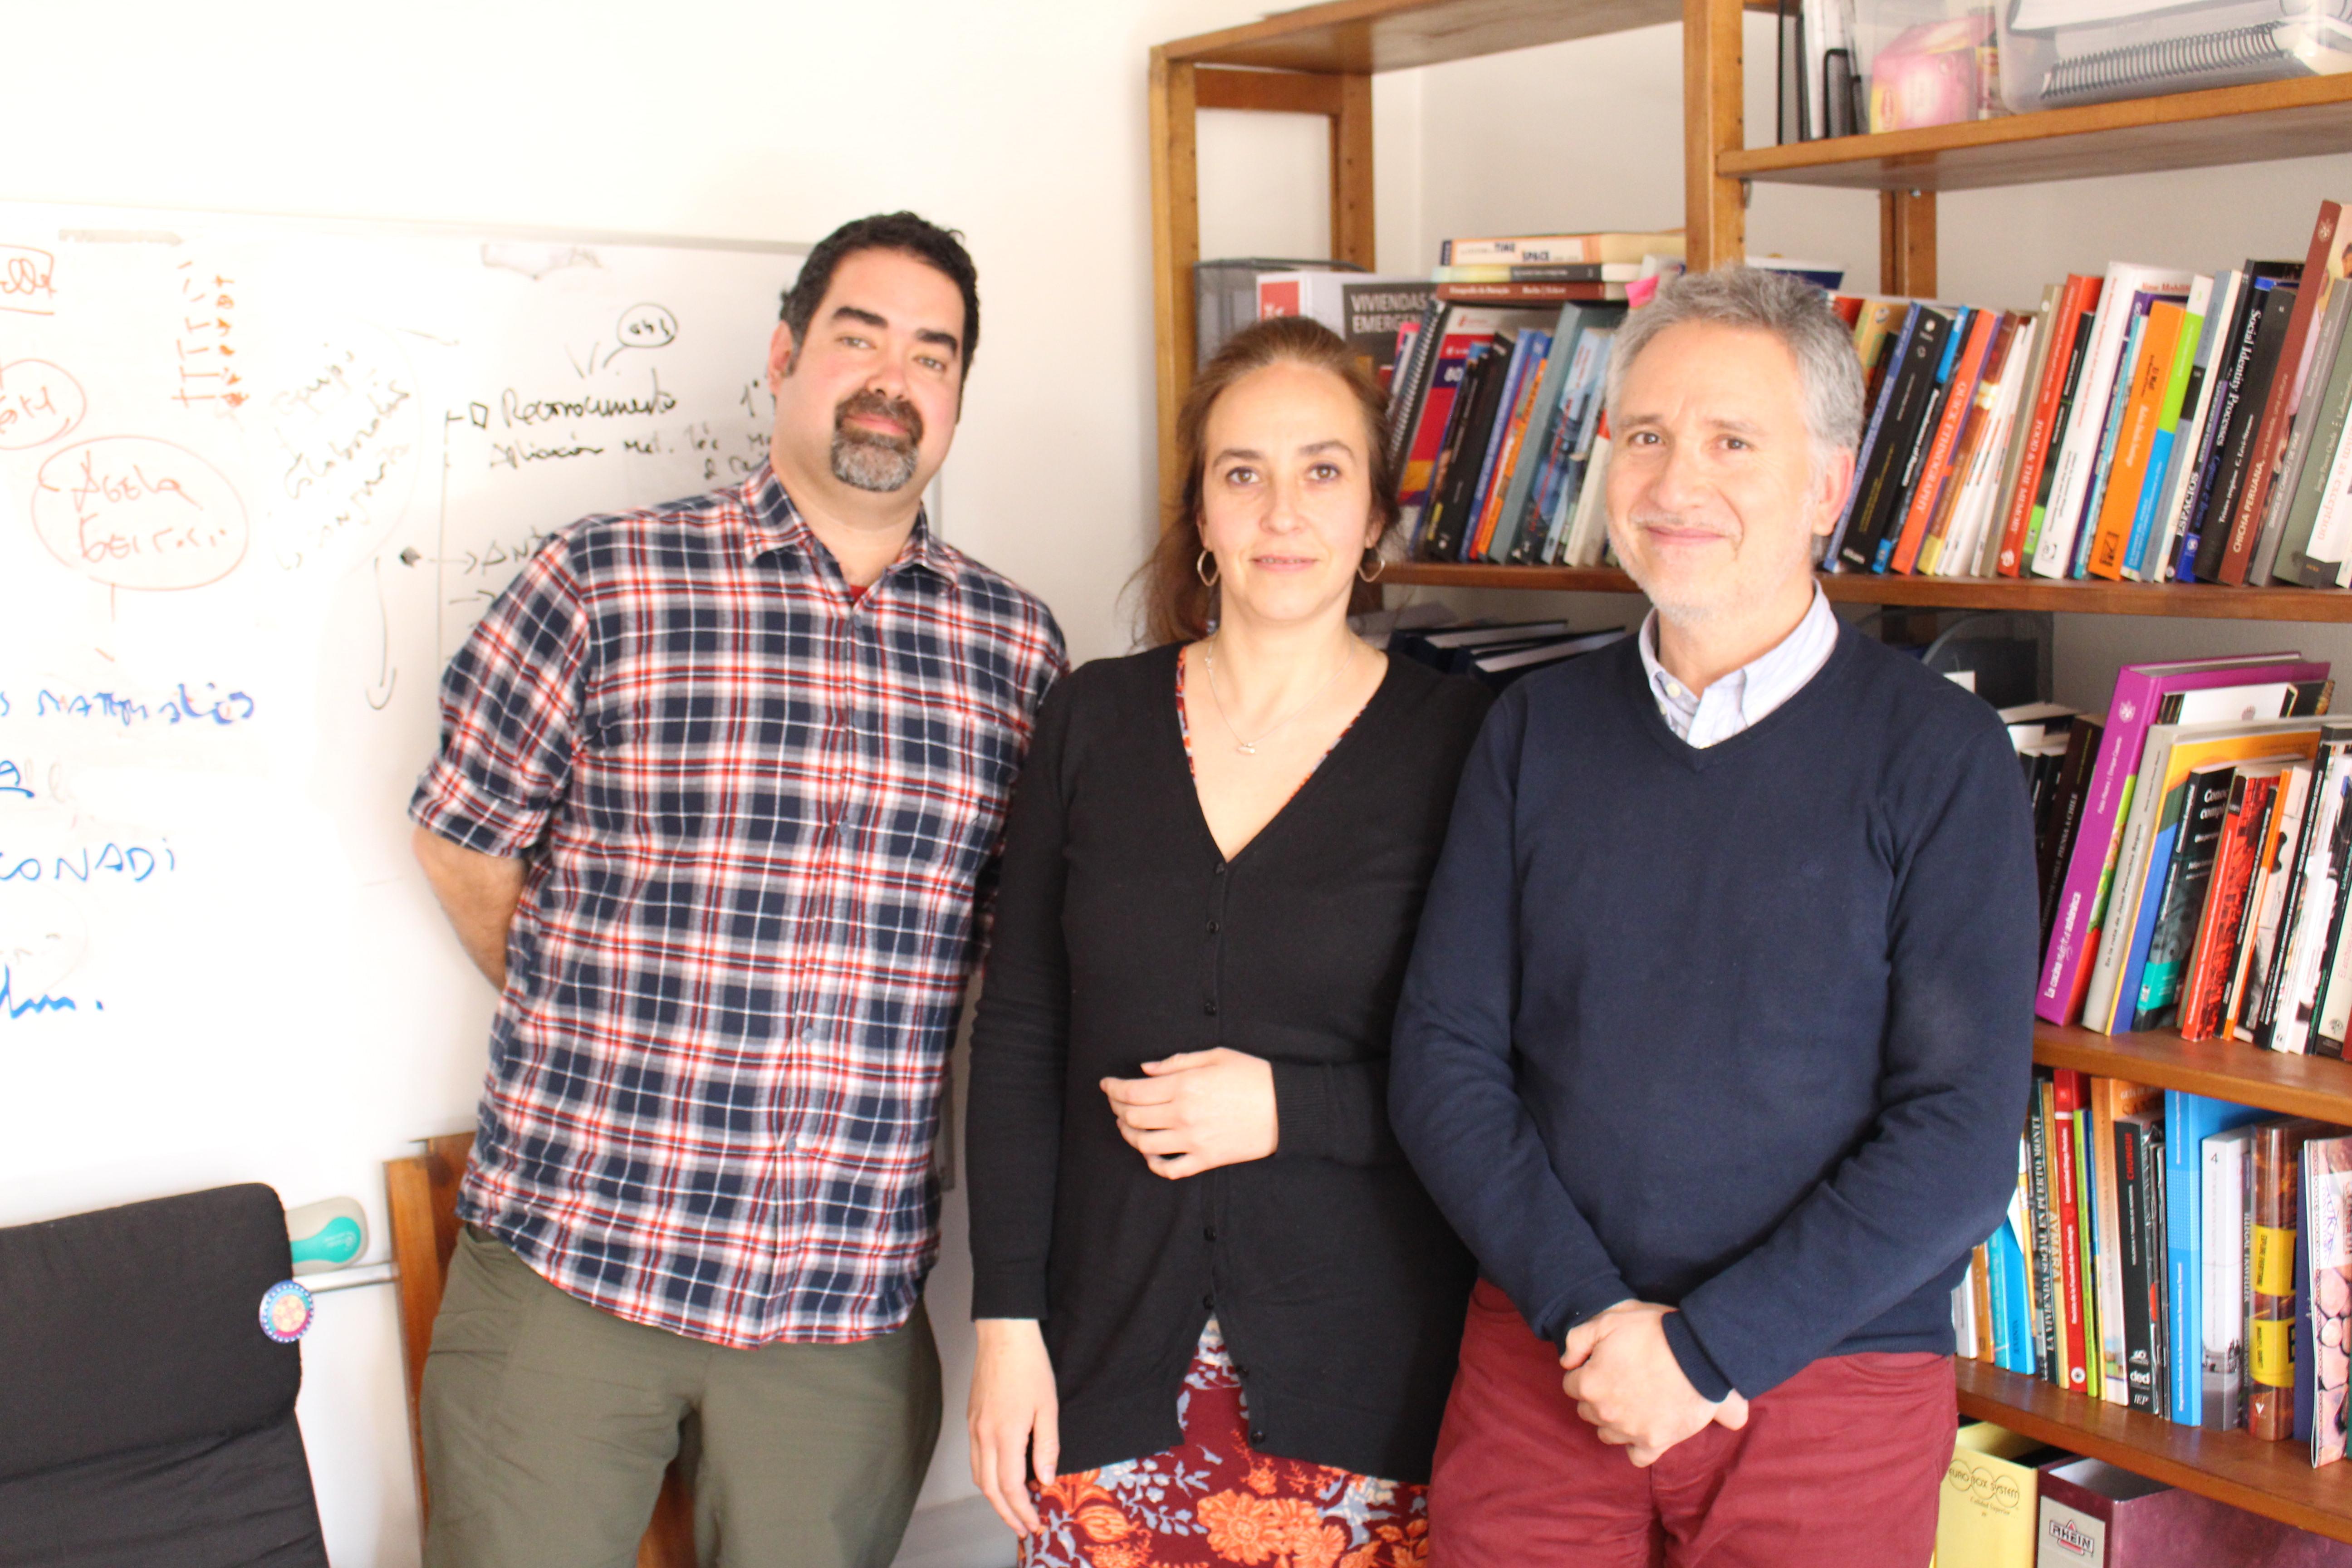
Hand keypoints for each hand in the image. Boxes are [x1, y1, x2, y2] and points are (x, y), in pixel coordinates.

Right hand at [969, 1318, 1058, 1536]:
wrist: (1004, 1334)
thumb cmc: (1030, 1366)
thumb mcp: (1048, 1406)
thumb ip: (1047, 1446)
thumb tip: (1046, 1479)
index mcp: (1005, 1434)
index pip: (1010, 1486)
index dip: (1021, 1510)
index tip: (1034, 1524)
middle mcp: (983, 1435)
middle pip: (989, 1488)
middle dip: (1006, 1512)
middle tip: (1023, 1526)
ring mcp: (974, 1427)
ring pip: (978, 1474)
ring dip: (994, 1497)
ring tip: (1014, 1508)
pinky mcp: (971, 1418)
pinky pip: (975, 1457)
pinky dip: (987, 1476)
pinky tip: (1002, 1477)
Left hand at [1100, 1049, 1276, 1178]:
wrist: (1287, 1108)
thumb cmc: (1253, 1076)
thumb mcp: (1215, 1056)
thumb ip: (1176, 1062)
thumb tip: (1145, 1069)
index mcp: (1184, 1086)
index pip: (1133, 1091)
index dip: (1113, 1088)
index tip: (1106, 1084)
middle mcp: (1183, 1116)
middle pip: (1132, 1117)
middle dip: (1116, 1108)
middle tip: (1115, 1102)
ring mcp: (1193, 1141)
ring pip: (1144, 1144)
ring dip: (1128, 1134)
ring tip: (1127, 1124)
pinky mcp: (1206, 1160)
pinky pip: (1170, 1169)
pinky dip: (1153, 1163)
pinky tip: (1150, 1153)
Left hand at [1559, 1301, 1749, 1466]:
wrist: (1699, 1353)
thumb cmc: (1653, 1333)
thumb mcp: (1609, 1320)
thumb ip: (1578, 1340)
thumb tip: (1567, 1362)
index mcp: (1590, 1384)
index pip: (1572, 1385)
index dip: (1586, 1371)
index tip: (1603, 1364)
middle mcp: (1605, 1413)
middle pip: (1588, 1410)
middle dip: (1598, 1396)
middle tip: (1619, 1379)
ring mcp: (1630, 1431)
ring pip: (1607, 1433)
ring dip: (1613, 1420)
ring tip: (1632, 1401)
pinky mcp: (1655, 1443)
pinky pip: (1636, 1456)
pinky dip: (1636, 1445)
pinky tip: (1643, 1428)